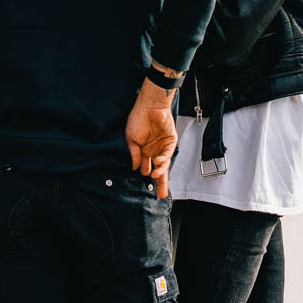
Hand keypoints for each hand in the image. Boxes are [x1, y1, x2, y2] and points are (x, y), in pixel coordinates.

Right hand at [125, 80, 177, 199]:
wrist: (149, 105)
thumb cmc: (138, 119)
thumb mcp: (131, 139)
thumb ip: (134, 154)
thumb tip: (135, 167)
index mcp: (144, 151)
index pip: (146, 168)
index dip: (146, 176)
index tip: (146, 187)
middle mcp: (154, 151)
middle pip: (158, 170)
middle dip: (160, 184)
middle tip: (161, 196)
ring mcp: (162, 147)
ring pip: (164, 164)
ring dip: (160, 172)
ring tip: (156, 175)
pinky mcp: (170, 141)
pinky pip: (168, 154)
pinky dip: (163, 160)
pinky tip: (158, 162)